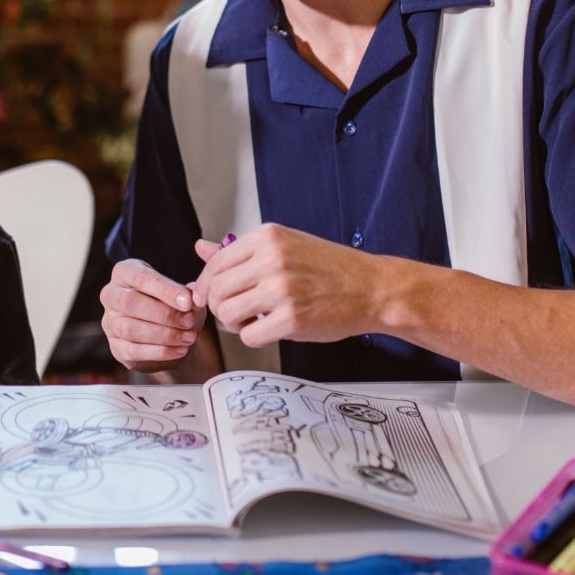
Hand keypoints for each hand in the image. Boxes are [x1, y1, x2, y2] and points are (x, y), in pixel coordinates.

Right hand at [99, 258, 206, 371]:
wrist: (169, 333)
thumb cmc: (173, 304)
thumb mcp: (184, 295)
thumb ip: (188, 294)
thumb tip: (193, 294)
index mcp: (124, 272)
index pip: (140, 277)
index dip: (165, 290)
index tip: (187, 302)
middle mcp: (111, 295)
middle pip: (128, 302)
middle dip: (163, 314)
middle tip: (189, 321)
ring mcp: (110, 323)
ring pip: (129, 328)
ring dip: (164, 335)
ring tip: (189, 337)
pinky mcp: (116, 347)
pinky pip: (133, 350)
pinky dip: (160, 351)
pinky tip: (180, 349)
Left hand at [190, 225, 381, 347]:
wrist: (372, 288)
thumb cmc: (330, 268)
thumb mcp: (284, 245)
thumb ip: (241, 250)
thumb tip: (202, 248)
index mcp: (267, 238)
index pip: (215, 262)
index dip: (205, 284)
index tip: (207, 295)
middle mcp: (271, 259)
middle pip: (216, 290)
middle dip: (218, 306)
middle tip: (234, 311)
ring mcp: (282, 289)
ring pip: (227, 313)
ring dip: (234, 323)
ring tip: (252, 319)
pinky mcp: (292, 318)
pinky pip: (249, 336)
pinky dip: (254, 337)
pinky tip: (269, 328)